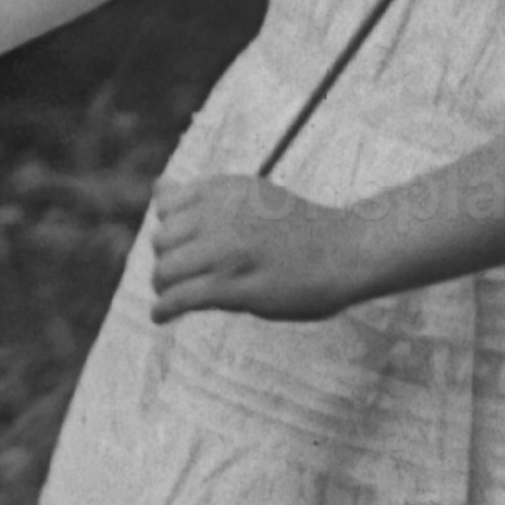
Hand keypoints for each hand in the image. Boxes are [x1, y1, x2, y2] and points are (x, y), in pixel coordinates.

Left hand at [148, 169, 355, 323]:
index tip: (182, 246)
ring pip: (167, 269)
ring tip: (170, 296)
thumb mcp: (251, 195)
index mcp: (226, 189)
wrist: (347, 251)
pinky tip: (161, 317)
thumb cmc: (299, 228)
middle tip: (179, 276)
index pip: (166, 205)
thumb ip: (205, 196)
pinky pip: (182, 297)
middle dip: (167, 259)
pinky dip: (165, 309)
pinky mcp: (236, 286)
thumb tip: (157, 187)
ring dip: (164, 286)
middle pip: (163, 239)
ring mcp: (229, 251)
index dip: (171, 228)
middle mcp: (223, 215)